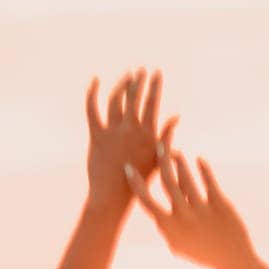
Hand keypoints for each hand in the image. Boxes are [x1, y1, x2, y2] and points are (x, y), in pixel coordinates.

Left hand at [85, 68, 178, 215]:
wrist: (113, 198)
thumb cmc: (139, 182)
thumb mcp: (157, 159)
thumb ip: (166, 136)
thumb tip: (176, 116)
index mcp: (147, 135)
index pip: (152, 103)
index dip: (154, 86)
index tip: (156, 73)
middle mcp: (130, 129)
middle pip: (134, 97)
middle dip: (139, 81)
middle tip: (142, 71)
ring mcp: (112, 131)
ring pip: (116, 100)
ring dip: (122, 85)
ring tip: (127, 77)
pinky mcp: (96, 136)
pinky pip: (92, 109)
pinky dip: (92, 93)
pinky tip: (95, 81)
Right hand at [124, 151, 256, 268]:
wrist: (233, 262)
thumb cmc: (202, 254)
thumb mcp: (178, 246)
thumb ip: (165, 229)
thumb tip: (156, 212)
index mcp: (170, 228)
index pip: (147, 201)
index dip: (136, 183)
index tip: (128, 168)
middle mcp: (183, 217)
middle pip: (168, 181)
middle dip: (161, 160)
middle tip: (159, 145)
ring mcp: (202, 210)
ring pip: (187, 178)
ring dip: (180, 162)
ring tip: (177, 154)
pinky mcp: (221, 205)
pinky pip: (209, 181)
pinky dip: (203, 169)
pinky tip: (200, 160)